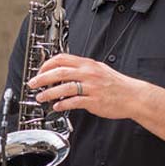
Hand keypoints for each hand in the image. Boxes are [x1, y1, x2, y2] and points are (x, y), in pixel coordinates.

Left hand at [28, 53, 143, 120]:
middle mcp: (88, 73)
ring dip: (49, 93)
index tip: (39, 71)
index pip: (62, 59)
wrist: (132, 96)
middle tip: (32, 84)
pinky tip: (57, 106)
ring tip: (41, 97)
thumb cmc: (116, 84)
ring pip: (64, 87)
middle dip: (42, 78)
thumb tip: (65, 70)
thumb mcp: (99, 69)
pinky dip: (63, 104)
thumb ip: (82, 69)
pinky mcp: (94, 101)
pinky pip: (74, 102)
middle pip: (59, 72)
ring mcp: (91, 87)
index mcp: (88, 64)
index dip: (47, 64)